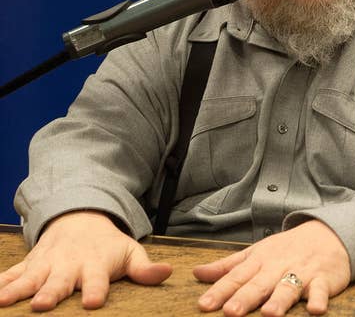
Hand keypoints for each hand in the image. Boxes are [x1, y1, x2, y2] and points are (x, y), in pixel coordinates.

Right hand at [0, 210, 172, 310]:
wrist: (80, 218)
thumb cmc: (107, 244)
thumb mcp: (130, 252)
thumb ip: (145, 268)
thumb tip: (168, 272)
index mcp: (95, 265)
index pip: (97, 281)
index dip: (96, 290)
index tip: (94, 302)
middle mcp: (68, 266)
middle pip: (59, 282)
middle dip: (50, 293)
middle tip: (43, 305)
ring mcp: (46, 265)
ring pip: (29, 279)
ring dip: (17, 290)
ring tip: (4, 302)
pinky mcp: (29, 265)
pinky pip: (10, 274)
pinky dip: (0, 283)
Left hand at [194, 220, 350, 315]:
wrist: (328, 233)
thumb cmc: (287, 248)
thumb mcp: (256, 253)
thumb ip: (228, 266)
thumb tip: (197, 273)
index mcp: (260, 261)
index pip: (237, 277)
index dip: (220, 291)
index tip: (204, 305)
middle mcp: (278, 267)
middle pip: (259, 284)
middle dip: (245, 298)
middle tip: (231, 312)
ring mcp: (302, 273)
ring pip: (288, 288)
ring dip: (279, 300)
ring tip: (269, 314)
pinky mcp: (323, 279)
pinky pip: (320, 290)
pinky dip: (318, 298)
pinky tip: (315, 309)